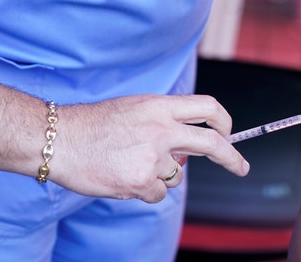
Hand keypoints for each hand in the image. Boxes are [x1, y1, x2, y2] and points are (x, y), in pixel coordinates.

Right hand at [51, 94, 248, 202]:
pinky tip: (123, 177)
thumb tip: (185, 150)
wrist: (58, 139)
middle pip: (212, 143)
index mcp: (160, 106)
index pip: (207, 107)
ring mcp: (153, 156)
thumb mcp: (133, 108)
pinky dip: (146, 190)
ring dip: (161, 175)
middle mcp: (162, 129)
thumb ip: (164, 122)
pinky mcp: (142, 180)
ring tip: (130, 164)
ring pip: (177, 175)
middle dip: (233, 158)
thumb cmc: (93, 124)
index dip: (224, 121)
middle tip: (242, 167)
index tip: (229, 132)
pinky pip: (158, 193)